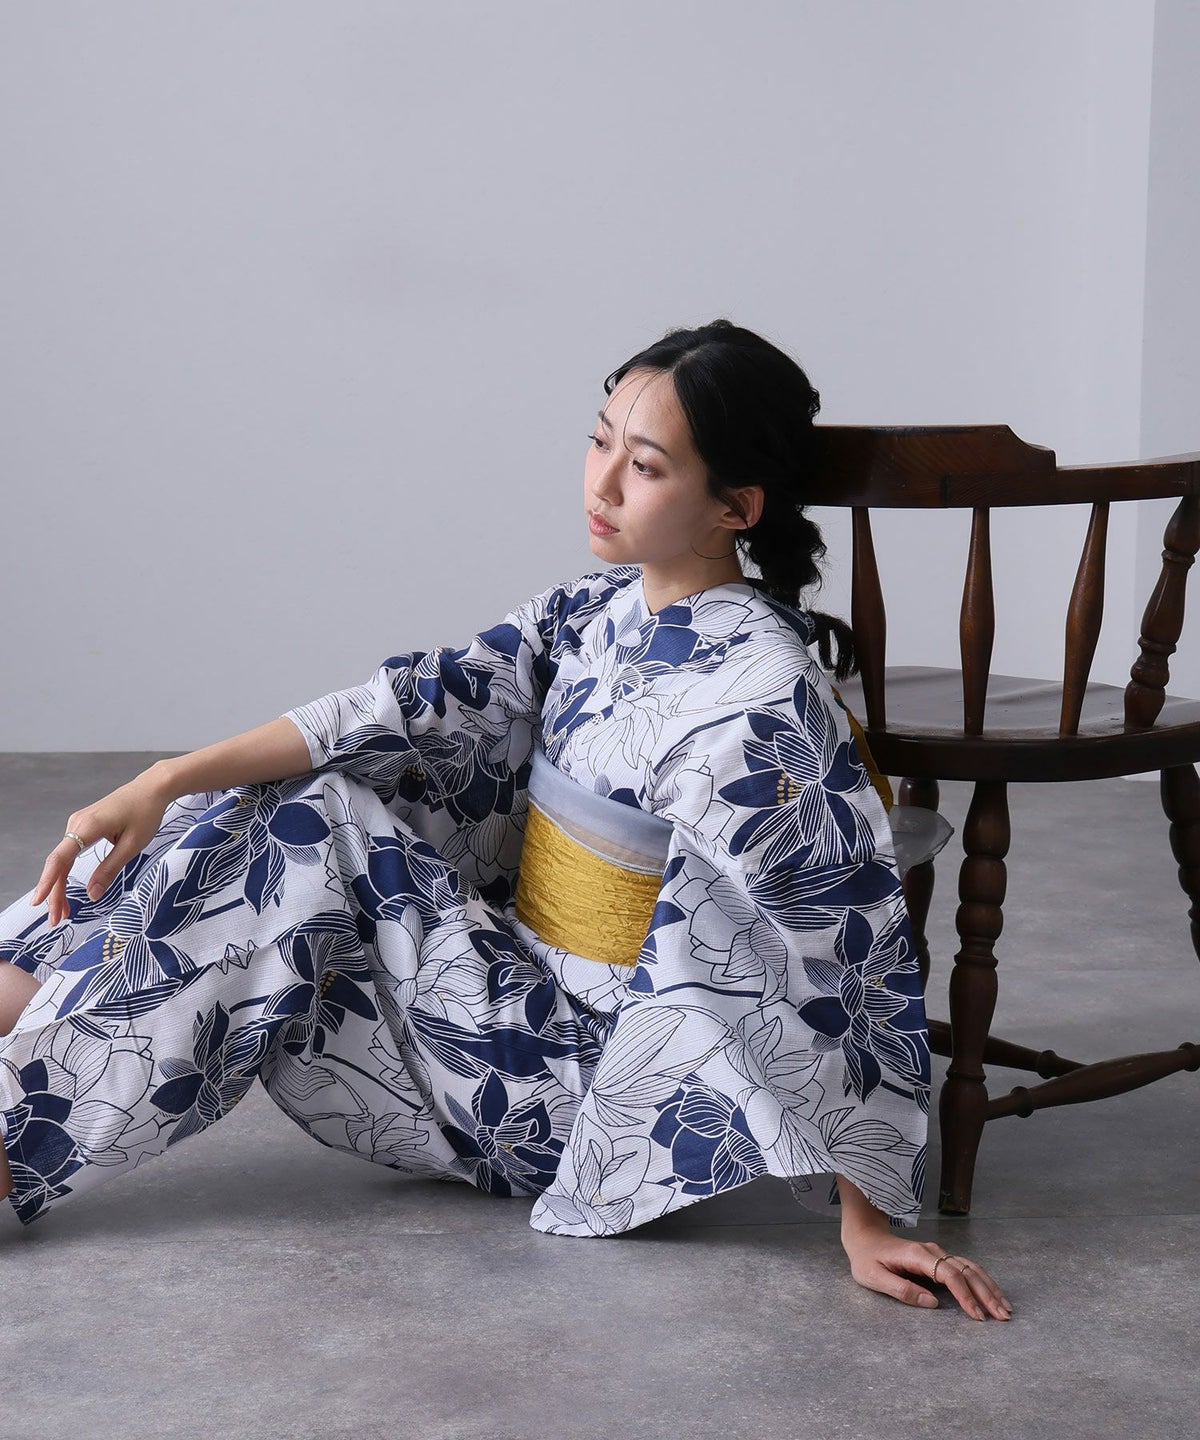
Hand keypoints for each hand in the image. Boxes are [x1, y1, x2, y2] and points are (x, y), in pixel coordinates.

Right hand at [31, 768, 173, 925]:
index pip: (60, 859)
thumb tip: (92, 895)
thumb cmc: (146, 814)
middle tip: (56, 920)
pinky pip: (69, 851)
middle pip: (58, 863)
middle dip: (55, 892)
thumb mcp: (132, 845)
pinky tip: (66, 888)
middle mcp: (76, 823)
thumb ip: (110, 869)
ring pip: (62, 859)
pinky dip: (66, 871)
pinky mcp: (83, 825)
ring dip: (60, 884)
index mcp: (88, 827)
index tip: (39, 902)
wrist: (151, 788)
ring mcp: (77, 823)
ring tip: (64, 911)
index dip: (48, 882)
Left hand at [835, 1171, 1011, 1319]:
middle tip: (1002, 1316)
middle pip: (967, 1270)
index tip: (977, 1316)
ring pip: (971, 1268)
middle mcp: (932, 1252)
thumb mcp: (874, 1277)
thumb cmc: (867, 1259)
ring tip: (1005, 1308)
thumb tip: (932, 1303)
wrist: (865, 1237)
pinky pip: (966, 1269)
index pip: (949, 1274)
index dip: (965, 1295)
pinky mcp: (939, 1259)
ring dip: (989, 1287)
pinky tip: (993, 1294)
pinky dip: (982, 1282)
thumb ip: (902, 1290)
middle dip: (986, 1294)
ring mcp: (938, 1254)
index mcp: (917, 1255)